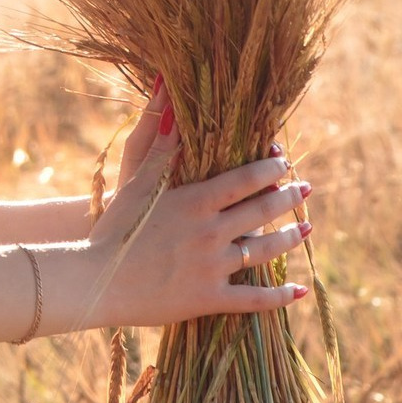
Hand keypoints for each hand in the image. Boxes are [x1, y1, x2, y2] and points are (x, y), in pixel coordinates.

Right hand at [88, 85, 310, 326]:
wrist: (94, 279)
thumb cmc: (112, 227)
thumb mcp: (138, 183)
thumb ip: (163, 147)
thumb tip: (172, 103)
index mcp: (195, 201)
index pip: (245, 180)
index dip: (269, 170)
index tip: (283, 163)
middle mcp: (210, 232)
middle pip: (261, 212)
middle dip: (288, 198)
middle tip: (306, 189)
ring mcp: (212, 267)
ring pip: (264, 251)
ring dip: (290, 239)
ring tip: (307, 230)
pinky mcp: (208, 300)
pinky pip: (253, 300)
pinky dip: (279, 297)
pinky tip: (298, 291)